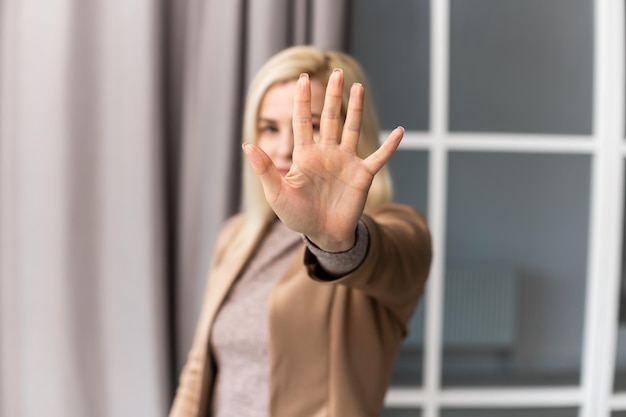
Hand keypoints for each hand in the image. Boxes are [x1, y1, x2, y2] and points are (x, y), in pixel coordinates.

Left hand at [242, 69, 403, 251]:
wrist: (322, 235)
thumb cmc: (297, 215)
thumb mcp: (277, 193)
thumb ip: (265, 169)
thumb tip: (246, 145)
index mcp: (306, 155)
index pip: (303, 121)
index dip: (303, 100)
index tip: (302, 78)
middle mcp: (327, 153)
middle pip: (330, 117)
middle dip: (333, 96)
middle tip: (336, 73)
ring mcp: (346, 162)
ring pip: (351, 129)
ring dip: (355, 109)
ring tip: (358, 88)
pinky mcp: (362, 175)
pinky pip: (378, 157)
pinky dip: (389, 146)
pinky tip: (400, 131)